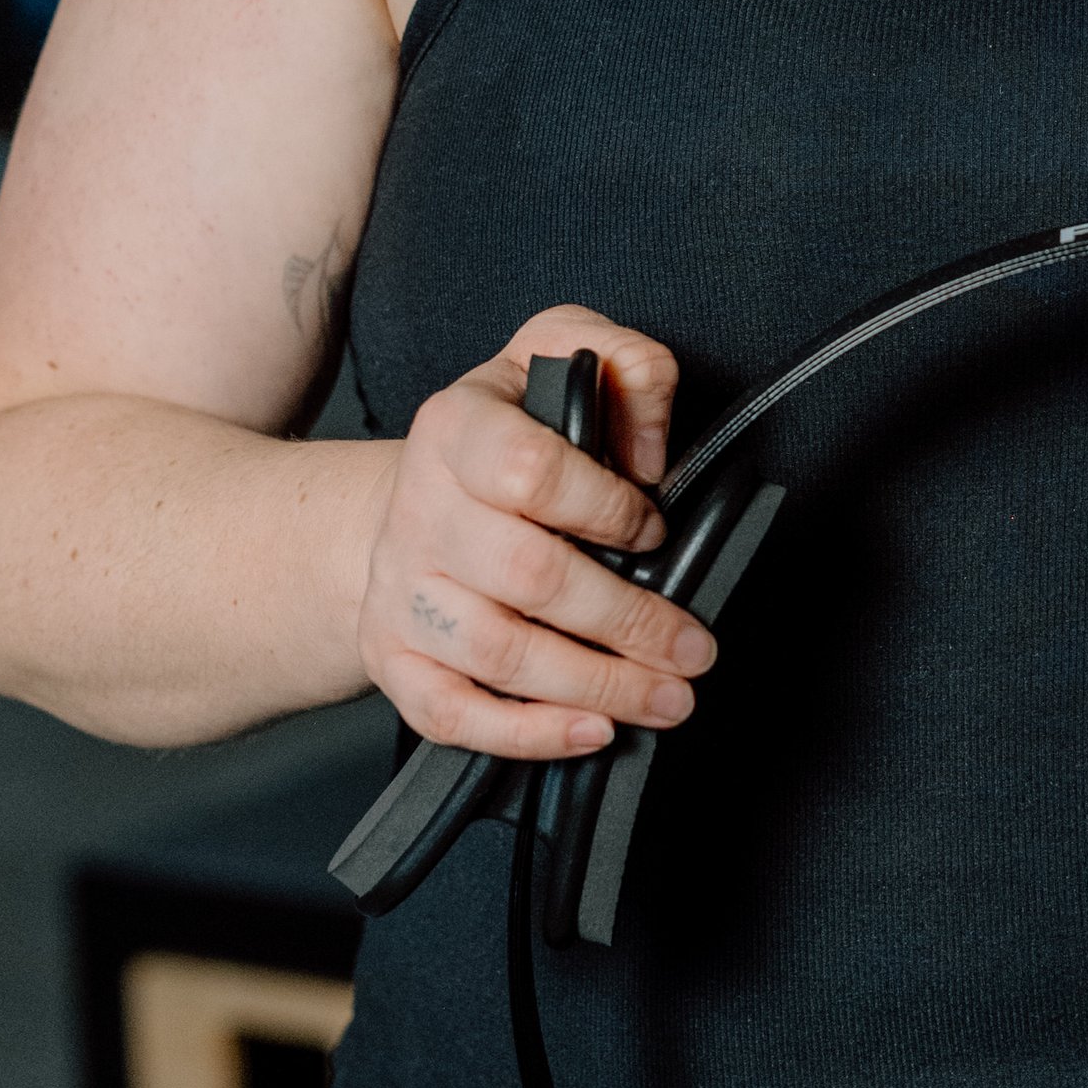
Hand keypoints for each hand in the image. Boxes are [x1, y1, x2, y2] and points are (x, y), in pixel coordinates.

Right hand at [358, 305, 712, 760]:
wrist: (413, 494)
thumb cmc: (507, 430)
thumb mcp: (564, 353)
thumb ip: (629, 366)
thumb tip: (652, 453)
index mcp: (456, 428)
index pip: (528, 472)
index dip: (605, 507)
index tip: (654, 528)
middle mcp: (419, 511)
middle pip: (526, 577)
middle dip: (627, 621)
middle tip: (694, 648)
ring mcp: (401, 591)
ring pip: (498, 655)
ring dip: (597, 686)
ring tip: (668, 697)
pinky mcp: (393, 656)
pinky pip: (449, 714)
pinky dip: (525, 734)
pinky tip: (591, 730)